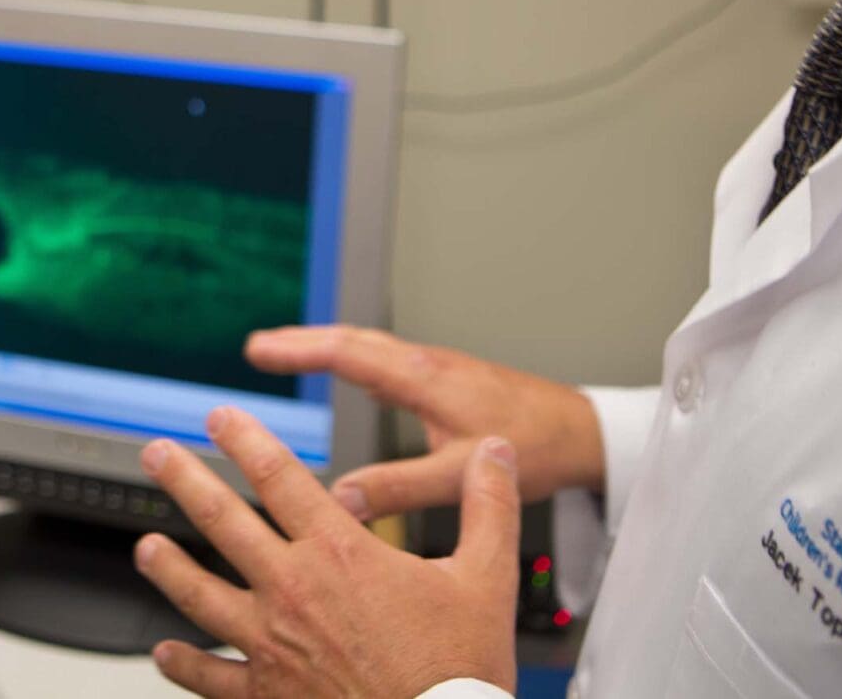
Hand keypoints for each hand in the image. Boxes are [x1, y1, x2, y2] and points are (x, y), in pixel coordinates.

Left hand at [135, 406, 519, 698]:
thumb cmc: (457, 672)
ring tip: (146, 546)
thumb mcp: (487, 579)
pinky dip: (183, 664)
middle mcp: (293, 591)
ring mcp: (271, 645)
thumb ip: (488, 507)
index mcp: (340, 554)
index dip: (245, 439)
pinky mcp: (265, 695)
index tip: (220, 417)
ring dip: (167, 566)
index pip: (279, 477)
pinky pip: (211, 677)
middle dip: (184, 479)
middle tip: (156, 453)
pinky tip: (163, 653)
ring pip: (199, 595)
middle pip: (222, 521)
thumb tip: (495, 454)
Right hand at [247, 325, 603, 517]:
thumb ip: (399, 487)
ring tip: (290, 355)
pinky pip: (389, 360)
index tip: (258, 351)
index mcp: (425, 379)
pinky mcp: (449, 380)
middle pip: (352, 341)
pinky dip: (356, 360)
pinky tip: (353, 376)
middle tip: (257, 348)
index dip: (299, 351)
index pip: (348, 353)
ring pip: (371, 347)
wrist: (584, 431)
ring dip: (328, 347)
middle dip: (303, 341)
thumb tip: (339, 500)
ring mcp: (439, 369)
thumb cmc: (535, 447)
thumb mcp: (460, 474)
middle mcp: (427, 365)